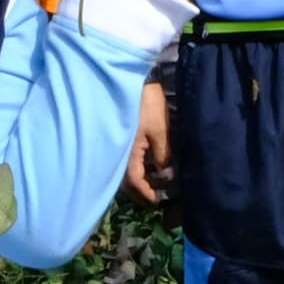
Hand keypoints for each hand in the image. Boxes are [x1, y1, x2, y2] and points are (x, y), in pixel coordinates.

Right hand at [125, 78, 173, 203]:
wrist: (129, 81)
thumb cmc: (145, 106)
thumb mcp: (159, 132)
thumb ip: (163, 157)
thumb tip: (166, 177)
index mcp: (126, 157)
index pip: (136, 184)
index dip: (148, 195)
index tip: (160, 202)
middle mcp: (117, 156)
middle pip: (128, 184)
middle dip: (143, 192)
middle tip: (159, 197)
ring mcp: (117, 149)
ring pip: (126, 174)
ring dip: (140, 181)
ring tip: (157, 183)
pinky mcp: (119, 142)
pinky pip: (126, 163)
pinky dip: (137, 169)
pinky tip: (149, 167)